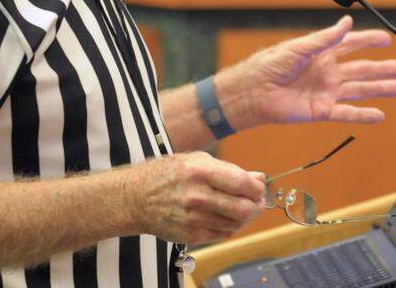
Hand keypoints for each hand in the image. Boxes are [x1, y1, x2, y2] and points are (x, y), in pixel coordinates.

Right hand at [130, 152, 264, 244]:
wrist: (136, 198)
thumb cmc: (168, 174)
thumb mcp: (197, 161)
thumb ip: (230, 170)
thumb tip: (259, 178)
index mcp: (200, 172)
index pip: (242, 184)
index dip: (257, 188)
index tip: (259, 187)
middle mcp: (198, 197)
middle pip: (243, 208)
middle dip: (257, 205)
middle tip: (257, 201)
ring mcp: (194, 219)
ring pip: (236, 224)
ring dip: (245, 217)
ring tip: (243, 208)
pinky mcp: (191, 235)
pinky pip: (223, 234)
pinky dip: (231, 226)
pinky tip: (227, 217)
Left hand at [222, 15, 395, 125]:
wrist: (254, 92)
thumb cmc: (271, 65)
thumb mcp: (300, 47)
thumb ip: (326, 38)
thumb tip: (348, 22)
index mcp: (322, 53)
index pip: (352, 45)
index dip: (369, 41)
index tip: (388, 39)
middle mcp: (327, 72)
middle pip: (362, 69)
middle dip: (384, 68)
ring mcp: (326, 92)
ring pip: (360, 90)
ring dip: (380, 89)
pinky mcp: (321, 111)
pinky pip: (347, 112)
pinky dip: (364, 115)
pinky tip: (380, 115)